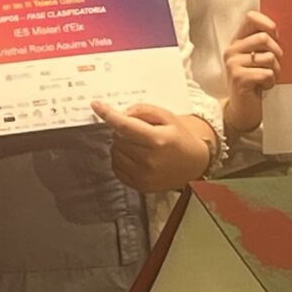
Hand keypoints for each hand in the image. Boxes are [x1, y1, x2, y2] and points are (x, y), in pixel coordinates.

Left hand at [94, 100, 219, 191]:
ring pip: (115, 152)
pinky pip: (116, 167)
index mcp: (157, 140)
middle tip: (138, 131)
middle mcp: (149, 160)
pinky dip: (121, 158)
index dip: (108, 115)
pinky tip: (135, 156)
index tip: (96, 105)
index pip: (125, 126)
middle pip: (118, 138)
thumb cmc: (180, 137)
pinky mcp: (139, 186)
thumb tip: (121, 114)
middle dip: (122, 130)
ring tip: (139, 144)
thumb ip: (144, 110)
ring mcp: (143, 175)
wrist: (195, 164)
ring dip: (121, 145)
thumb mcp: (168, 117)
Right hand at [220, 9, 281, 136]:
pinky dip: (271, 82)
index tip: (275, 36)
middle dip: (277, 53)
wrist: (243, 108)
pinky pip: (267, 73)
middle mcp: (232, 50)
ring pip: (269, 57)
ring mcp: (233, 64)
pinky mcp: (238, 78)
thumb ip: (264, 43)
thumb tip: (277, 30)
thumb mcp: (258, 58)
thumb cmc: (254, 81)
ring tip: (267, 78)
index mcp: (237, 42)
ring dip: (276, 71)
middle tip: (273, 66)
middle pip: (264, 37)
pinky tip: (263, 86)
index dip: (268, 23)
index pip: (251, 18)